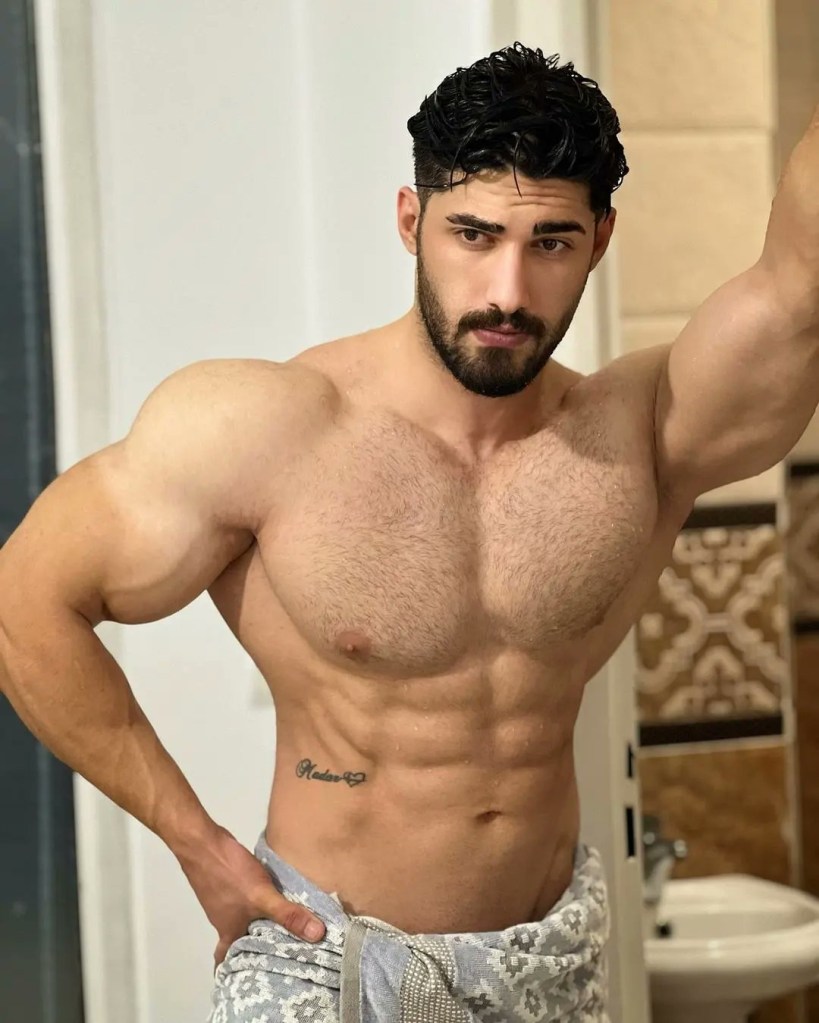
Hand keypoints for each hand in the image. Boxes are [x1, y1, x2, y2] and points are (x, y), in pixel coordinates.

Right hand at [175, 823, 326, 968]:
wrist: (202, 842)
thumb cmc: (228, 874)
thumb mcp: (262, 896)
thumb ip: (288, 915)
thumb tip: (317, 936)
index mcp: (228, 931)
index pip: (227, 962)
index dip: (235, 973)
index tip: (250, 983)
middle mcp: (224, 920)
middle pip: (236, 942)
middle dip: (253, 951)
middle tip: (274, 957)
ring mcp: (223, 900)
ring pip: (241, 922)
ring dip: (257, 927)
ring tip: (281, 930)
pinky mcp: (226, 883)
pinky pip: (243, 903)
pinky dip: (255, 906)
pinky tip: (272, 898)